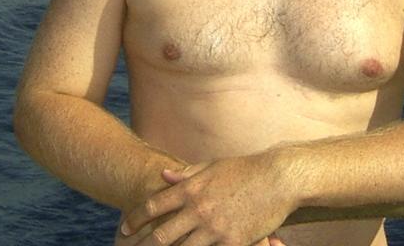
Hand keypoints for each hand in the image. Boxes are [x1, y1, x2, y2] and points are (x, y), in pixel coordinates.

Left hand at [119, 154, 294, 245]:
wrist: (278, 178)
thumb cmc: (245, 170)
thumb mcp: (212, 166)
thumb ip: (187, 174)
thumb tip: (164, 175)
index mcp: (191, 189)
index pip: (154, 206)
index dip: (136, 219)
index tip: (125, 228)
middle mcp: (198, 209)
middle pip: (161, 235)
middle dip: (144, 245)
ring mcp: (214, 228)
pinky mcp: (232, 242)